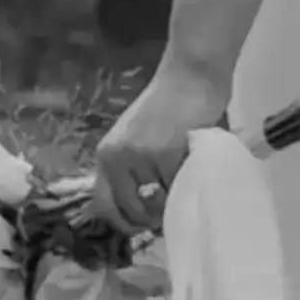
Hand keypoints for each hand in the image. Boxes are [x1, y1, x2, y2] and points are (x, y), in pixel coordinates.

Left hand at [90, 60, 226, 241]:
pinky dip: (188, 186)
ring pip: (154, 204)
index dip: (124, 222)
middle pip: (127, 211)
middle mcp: (115, 159)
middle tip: (168, 212)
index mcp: (107, 155)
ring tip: (183, 184)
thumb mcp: (140, 139)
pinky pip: (176, 189)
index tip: (144, 225)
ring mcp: (139, 158)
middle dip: (148, 219)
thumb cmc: (172, 105)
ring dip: (170, 202)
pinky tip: (195, 169)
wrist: (192, 74)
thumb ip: (135, 169)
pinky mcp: (164, 155)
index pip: (104, 205)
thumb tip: (145, 211)